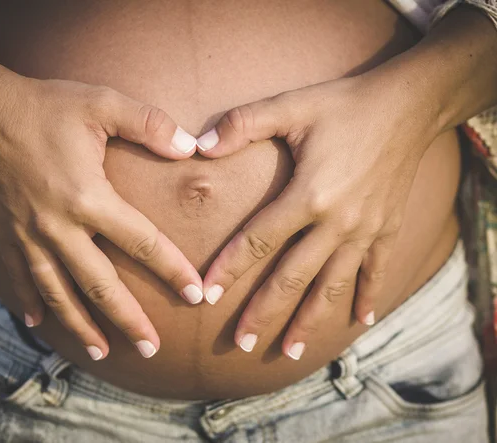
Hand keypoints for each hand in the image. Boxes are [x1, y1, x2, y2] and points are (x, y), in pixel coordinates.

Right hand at [0, 68, 202, 359]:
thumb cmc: (44, 107)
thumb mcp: (101, 103)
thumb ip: (149, 124)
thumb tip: (191, 147)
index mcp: (88, 198)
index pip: (142, 242)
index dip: (172, 270)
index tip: (194, 295)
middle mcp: (58, 228)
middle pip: (102, 285)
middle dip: (130, 320)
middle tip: (151, 348)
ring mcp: (27, 238)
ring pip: (59, 295)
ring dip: (82, 326)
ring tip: (102, 352)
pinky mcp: (2, 239)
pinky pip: (17, 282)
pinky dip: (30, 306)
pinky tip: (39, 324)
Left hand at [196, 74, 438, 358]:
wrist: (408, 105)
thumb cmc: (344, 104)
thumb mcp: (291, 105)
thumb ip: (243, 123)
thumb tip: (199, 144)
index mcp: (308, 195)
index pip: (259, 240)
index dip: (229, 267)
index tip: (207, 295)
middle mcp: (336, 222)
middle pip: (292, 277)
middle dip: (264, 312)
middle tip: (242, 343)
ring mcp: (365, 231)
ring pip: (332, 286)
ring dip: (310, 320)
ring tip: (290, 350)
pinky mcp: (387, 229)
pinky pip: (376, 272)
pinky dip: (368, 297)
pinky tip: (359, 321)